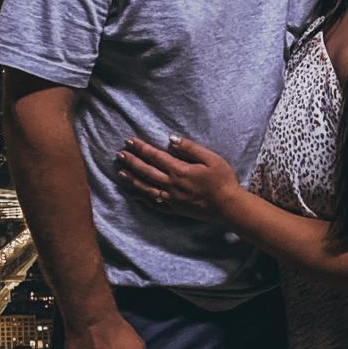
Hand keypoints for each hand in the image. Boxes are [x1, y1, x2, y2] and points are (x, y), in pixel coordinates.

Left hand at [116, 134, 239, 221]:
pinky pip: (154, 204)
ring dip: (132, 179)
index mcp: (180, 171)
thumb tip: (171, 139)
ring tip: (120, 172)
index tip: (129, 141)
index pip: (155, 156)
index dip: (141, 148)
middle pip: (147, 172)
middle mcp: (172, 186)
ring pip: (146, 188)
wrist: (229, 207)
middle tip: (119, 154)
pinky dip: (142, 199)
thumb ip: (190, 148)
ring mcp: (172, 199)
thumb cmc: (223, 180)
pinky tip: (134, 195)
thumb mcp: (211, 158)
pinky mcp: (175, 209)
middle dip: (132, 162)